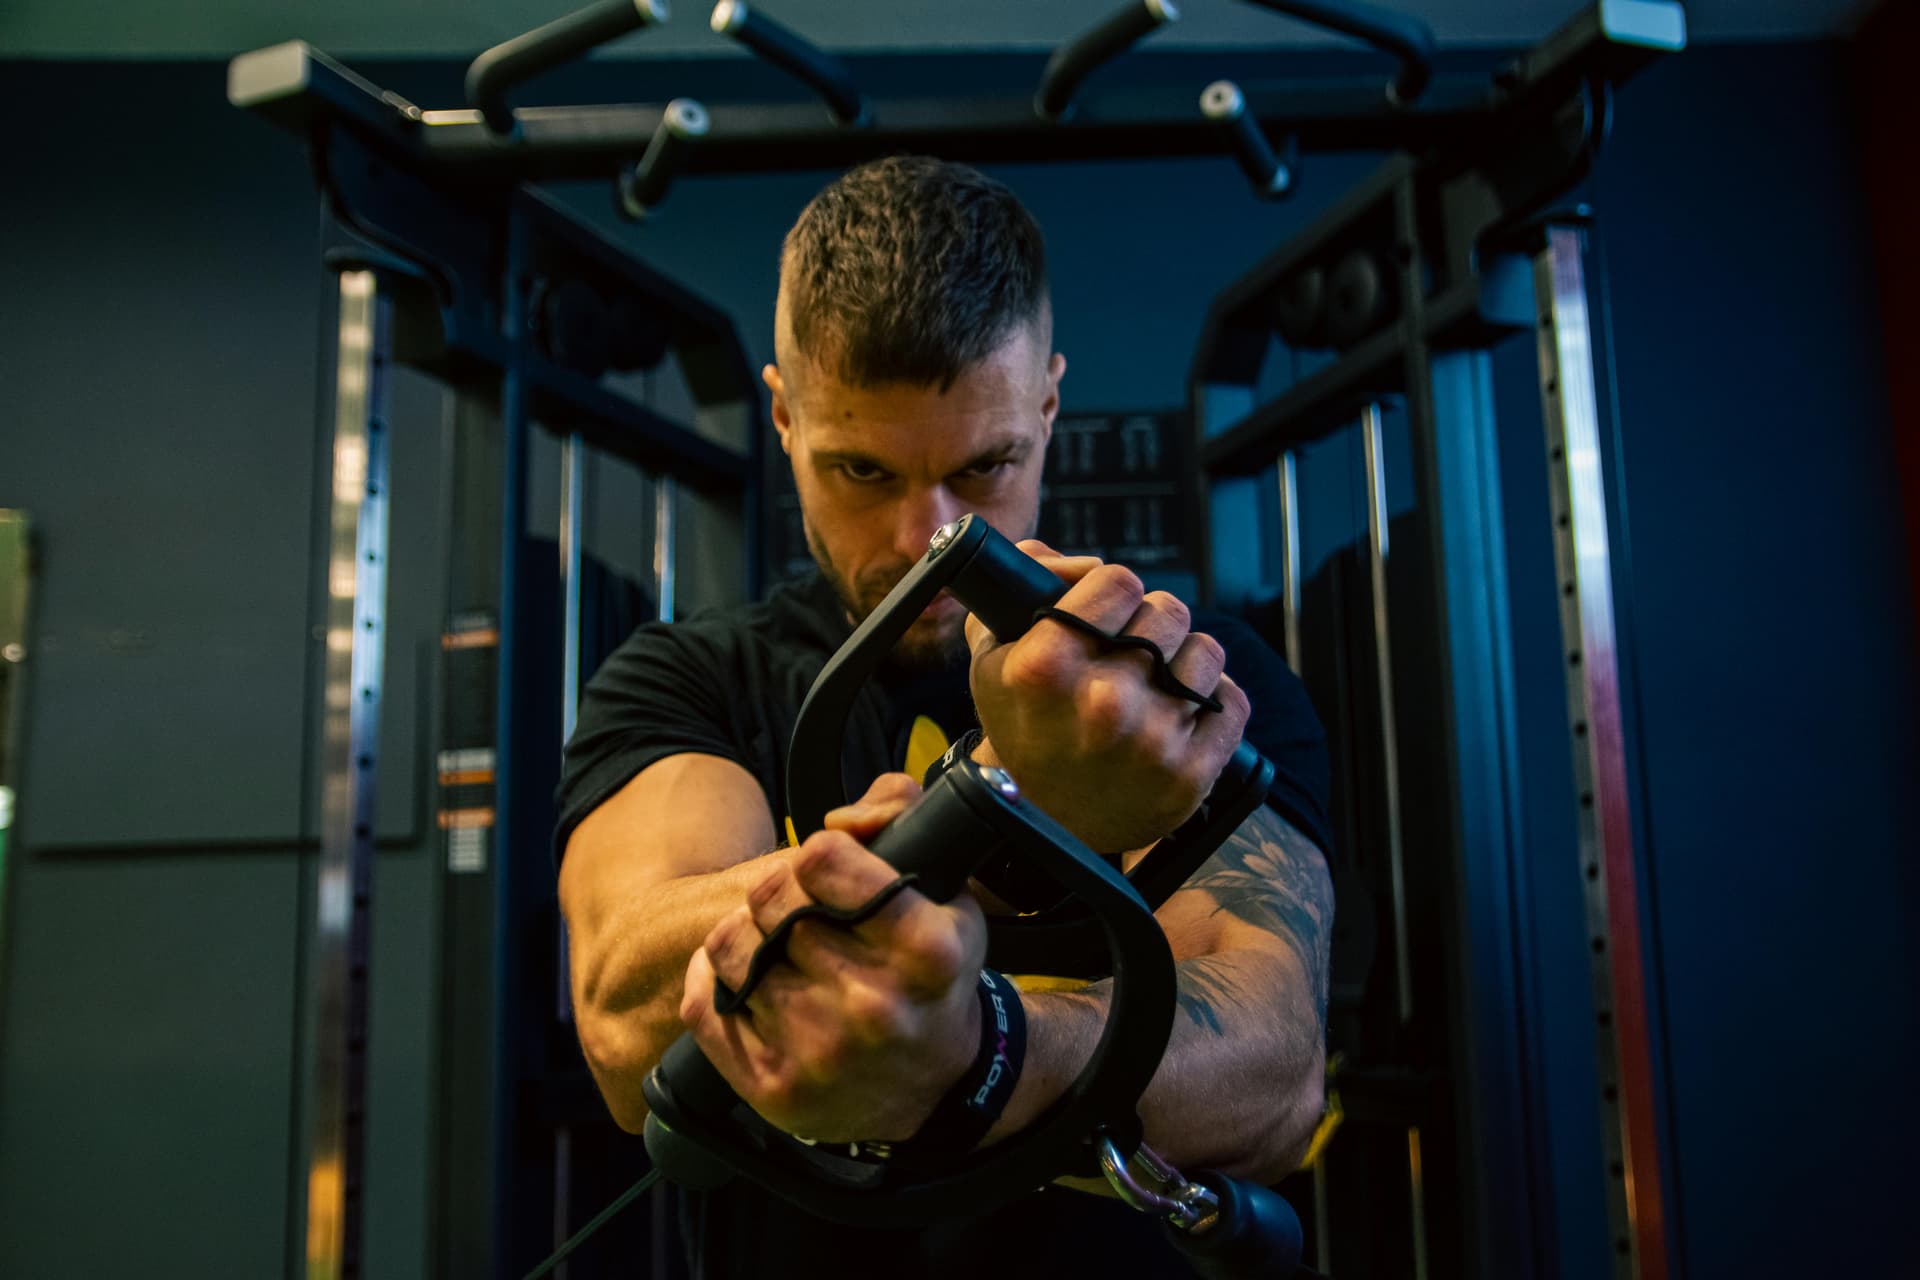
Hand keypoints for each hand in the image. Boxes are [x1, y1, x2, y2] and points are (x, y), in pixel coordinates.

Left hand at [679, 773, 987, 1142]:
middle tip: (796, 909)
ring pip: (731, 947)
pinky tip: (743, 979)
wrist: (941, 1087)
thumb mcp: (952, 893)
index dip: (818, 854)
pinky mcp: (776, 1088)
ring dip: (743, 935)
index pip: (822, 860)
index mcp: (925, 949)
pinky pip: (705, 1005)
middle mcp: (875, 1004)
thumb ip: (902, 818)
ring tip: (770, 945)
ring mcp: (821, 1051)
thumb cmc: (934, 976)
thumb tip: (839, 821)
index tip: (825, 869)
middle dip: (778, 892)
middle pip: (770, 899)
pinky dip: (712, 980)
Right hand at [964, 542, 1249, 852]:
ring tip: (1156, 682)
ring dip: (1185, 660)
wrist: (1042, 822)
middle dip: (1150, 622)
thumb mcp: (993, 655)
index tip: (1106, 611)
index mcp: (1047, 667)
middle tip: (1131, 651)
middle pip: (1167, 610)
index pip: (1119, 580)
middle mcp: (1103, 703)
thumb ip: (1023, 583)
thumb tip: (1076, 561)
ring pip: (1205, 651)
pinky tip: (1180, 713)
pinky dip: (1214, 701)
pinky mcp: (1191, 775)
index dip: (1113, 590)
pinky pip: (1233, 702)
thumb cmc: (1023, 728)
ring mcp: (1151, 741)